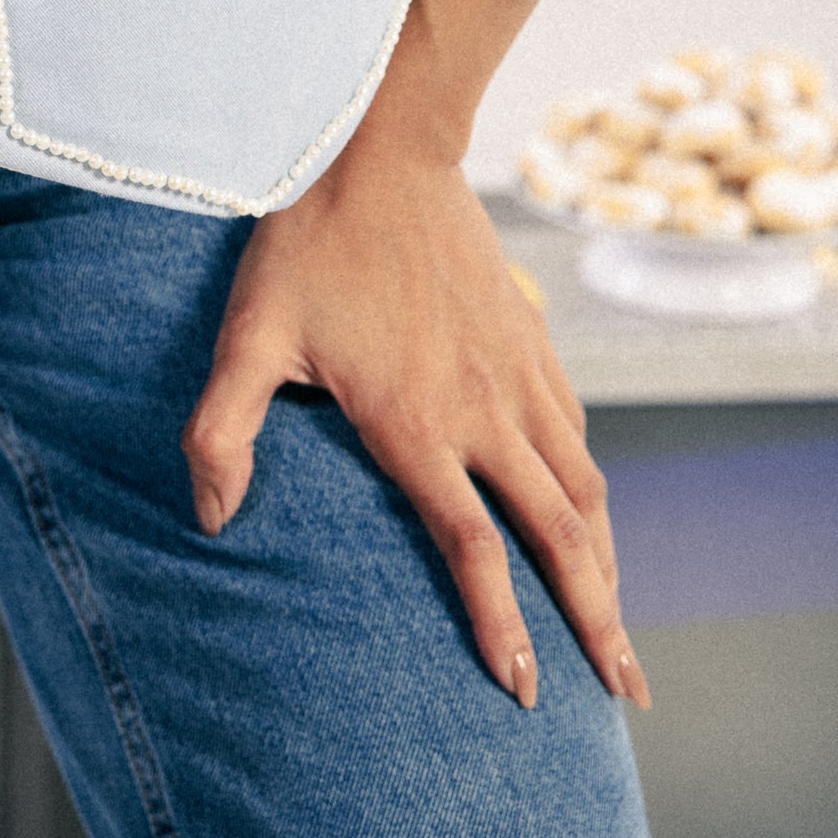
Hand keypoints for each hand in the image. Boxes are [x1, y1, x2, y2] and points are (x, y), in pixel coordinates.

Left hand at [181, 132, 650, 712]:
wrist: (379, 145)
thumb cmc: (307, 242)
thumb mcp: (247, 334)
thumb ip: (222, 429)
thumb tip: (212, 518)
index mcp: (418, 421)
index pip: (477, 548)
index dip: (504, 626)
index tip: (526, 691)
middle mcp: (484, 407)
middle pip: (561, 534)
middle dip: (598, 621)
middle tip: (625, 692)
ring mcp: (517, 369)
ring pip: (584, 486)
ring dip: (609, 562)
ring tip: (620, 624)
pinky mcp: (530, 334)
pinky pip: (576, 429)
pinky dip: (592, 488)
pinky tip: (589, 513)